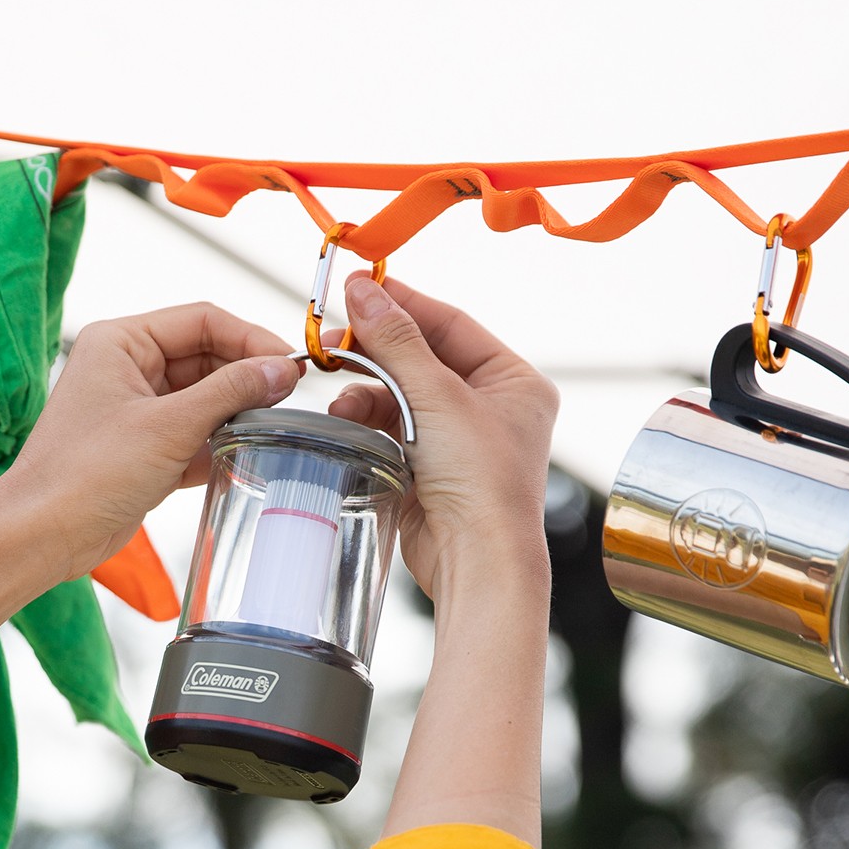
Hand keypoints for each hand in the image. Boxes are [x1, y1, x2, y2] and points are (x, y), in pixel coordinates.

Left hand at [0, 303, 299, 705]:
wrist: (43, 535)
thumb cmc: (82, 475)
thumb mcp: (168, 427)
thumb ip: (229, 393)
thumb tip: (278, 369)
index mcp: (121, 342)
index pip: (201, 320)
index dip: (250, 338)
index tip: (289, 364)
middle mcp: (126, 368)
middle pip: (206, 357)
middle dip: (246, 377)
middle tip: (287, 398)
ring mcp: (135, 410)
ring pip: (203, 398)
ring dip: (235, 412)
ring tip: (271, 427)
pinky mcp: (143, 449)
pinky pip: (193, 434)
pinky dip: (218, 444)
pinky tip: (245, 456)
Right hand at [326, 276, 557, 602]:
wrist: (477, 560)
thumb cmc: (483, 484)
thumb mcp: (437, 397)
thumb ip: (396, 340)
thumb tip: (364, 289)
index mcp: (514, 380)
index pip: (451, 324)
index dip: (403, 304)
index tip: (358, 288)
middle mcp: (492, 407)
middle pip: (423, 358)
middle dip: (377, 352)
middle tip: (335, 340)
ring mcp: (461, 439)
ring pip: (402, 394)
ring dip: (367, 391)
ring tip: (341, 398)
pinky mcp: (432, 467)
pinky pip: (392, 428)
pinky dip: (368, 421)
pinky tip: (347, 421)